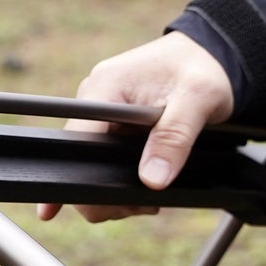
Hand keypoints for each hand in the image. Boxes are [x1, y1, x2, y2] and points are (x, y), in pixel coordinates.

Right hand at [37, 31, 233, 222]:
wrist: (210, 56)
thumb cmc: (202, 68)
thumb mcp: (196, 100)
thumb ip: (173, 138)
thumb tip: (152, 181)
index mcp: (104, 88)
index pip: (74, 140)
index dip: (68, 176)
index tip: (55, 209)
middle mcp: (95, 103)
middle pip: (81, 162)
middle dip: (108, 192)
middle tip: (147, 203)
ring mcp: (102, 118)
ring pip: (94, 169)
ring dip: (120, 190)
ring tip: (155, 191)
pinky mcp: (113, 129)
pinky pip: (107, 164)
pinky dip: (126, 181)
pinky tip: (150, 183)